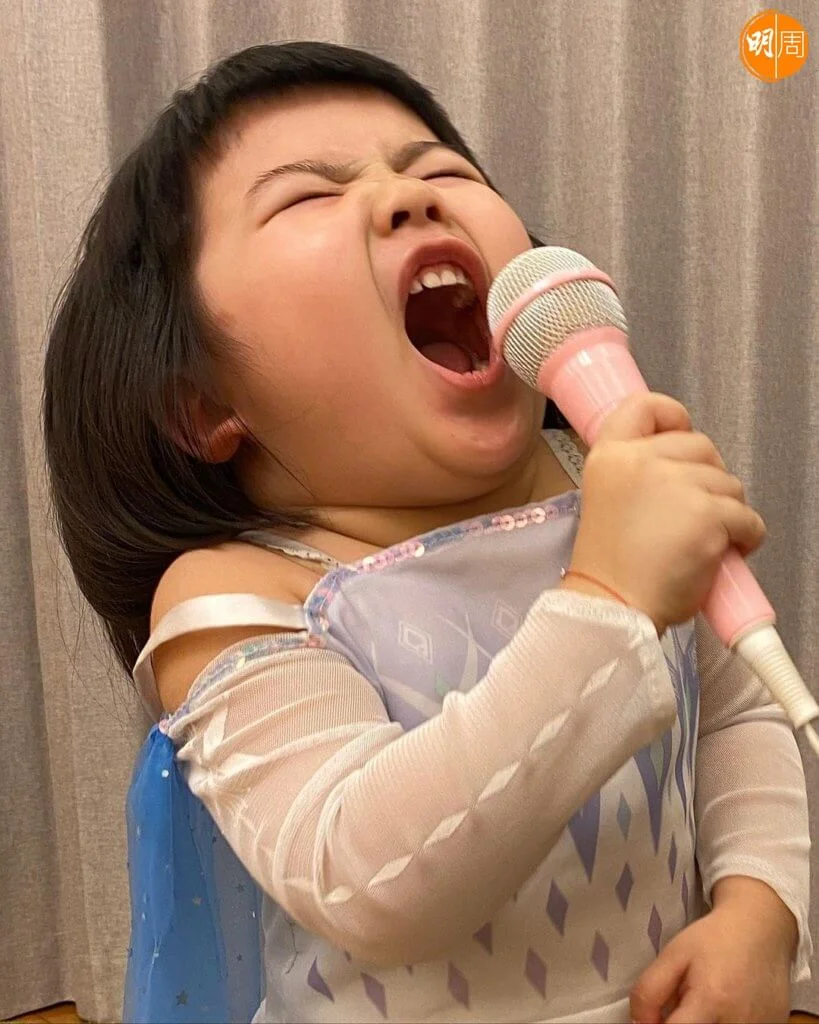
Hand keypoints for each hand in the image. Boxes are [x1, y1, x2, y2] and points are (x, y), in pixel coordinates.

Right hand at [561, 393, 765, 633]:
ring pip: (730, 482)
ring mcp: (677, 485)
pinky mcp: (709, 514)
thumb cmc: (609, 568)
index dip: (672, 415)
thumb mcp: (607, 501)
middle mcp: (641, 461)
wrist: (610, 609)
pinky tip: (723, 553)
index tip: (680, 435)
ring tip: (704, 540)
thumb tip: (682, 468)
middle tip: (695, 510)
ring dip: (727, 510)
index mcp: (610, 456)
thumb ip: (636, 475)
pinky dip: (746, 537)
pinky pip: (748, 517)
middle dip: (708, 476)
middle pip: (700, 445)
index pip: (646, 406)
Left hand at [630, 878, 795, 1022]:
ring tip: (703, 1005)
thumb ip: (649, 992)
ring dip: (701, 1023)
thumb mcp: (672, 956)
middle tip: (681, 1005)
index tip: (655, 1016)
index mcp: (711, 1002)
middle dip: (680, 1023)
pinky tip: (724, 1008)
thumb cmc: (713, 939)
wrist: (761, 930)